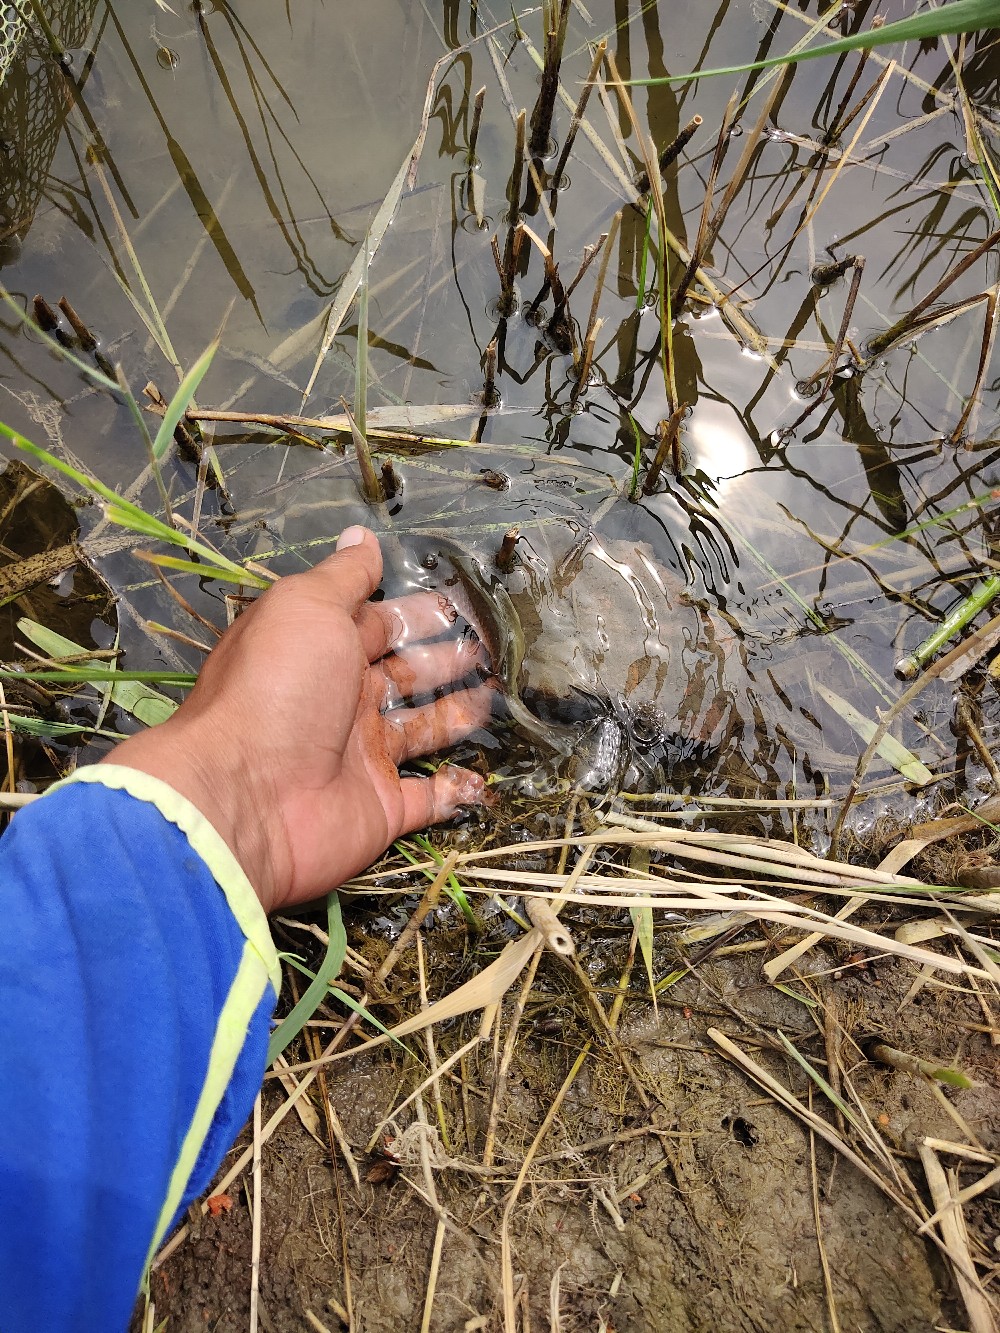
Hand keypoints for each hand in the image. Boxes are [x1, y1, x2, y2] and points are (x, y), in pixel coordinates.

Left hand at [105, 527, 493, 911]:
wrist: (247, 795)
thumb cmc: (275, 687)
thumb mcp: (305, 608)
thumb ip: (342, 576)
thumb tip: (361, 535)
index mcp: (321, 653)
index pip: (376, 626)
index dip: (415, 614)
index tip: (459, 603)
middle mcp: (341, 703)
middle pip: (402, 676)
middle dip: (442, 661)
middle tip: (488, 648)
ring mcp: (361, 758)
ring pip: (420, 731)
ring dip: (455, 716)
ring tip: (496, 697)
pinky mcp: (382, 808)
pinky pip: (429, 798)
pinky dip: (456, 791)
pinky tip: (483, 777)